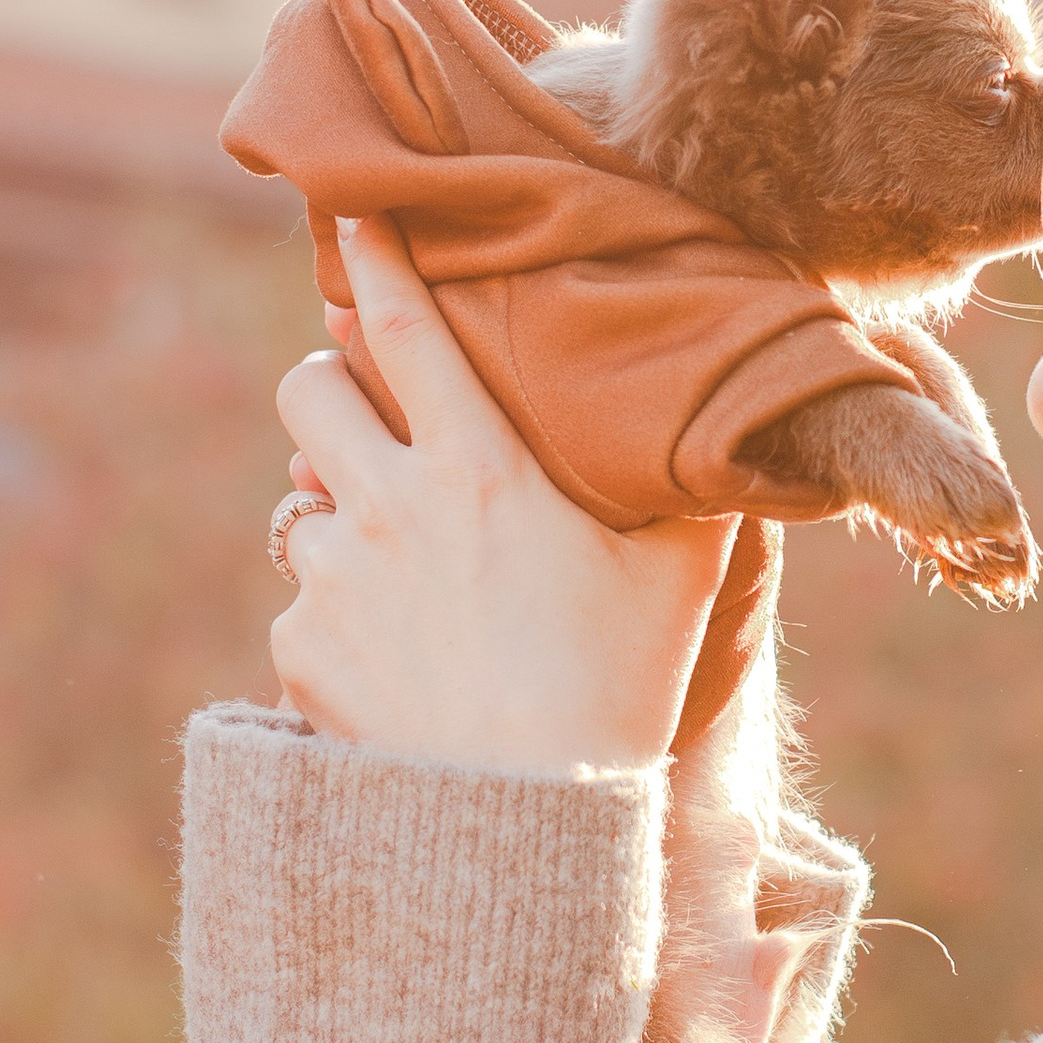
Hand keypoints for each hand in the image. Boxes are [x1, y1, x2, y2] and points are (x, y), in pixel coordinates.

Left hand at [271, 214, 737, 775]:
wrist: (524, 829)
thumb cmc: (617, 692)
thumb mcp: (679, 577)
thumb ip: (693, 488)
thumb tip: (744, 426)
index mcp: (478, 467)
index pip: (401, 326)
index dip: (370, 258)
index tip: (349, 212)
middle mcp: (386, 505)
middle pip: (308, 390)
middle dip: (332, 391)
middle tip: (375, 423)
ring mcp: (331, 580)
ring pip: (298, 504)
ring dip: (341, 522)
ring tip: (409, 584)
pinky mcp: (297, 651)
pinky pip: (303, 608)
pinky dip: (339, 623)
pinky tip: (401, 669)